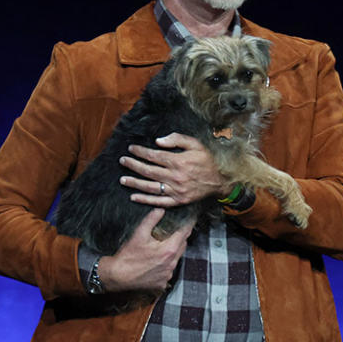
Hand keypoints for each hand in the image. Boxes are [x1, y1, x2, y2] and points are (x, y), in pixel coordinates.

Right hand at [98, 208, 193, 292]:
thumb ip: (152, 219)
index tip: (190, 221)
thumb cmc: (128, 256)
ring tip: (161, 247)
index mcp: (168, 250)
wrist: (118, 276)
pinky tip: (156, 262)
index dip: (187, 226)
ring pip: (176, 259)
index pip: (184, 234)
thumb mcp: (139, 234)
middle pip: (182, 246)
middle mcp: (171, 264)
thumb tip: (160, 210)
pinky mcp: (163, 283)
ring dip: (172, 253)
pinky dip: (165, 265)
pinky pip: (169, 271)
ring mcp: (168, 275)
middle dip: (179, 238)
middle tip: (173, 232)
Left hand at [119, 133, 234, 206]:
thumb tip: (158, 141)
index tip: (131, 149)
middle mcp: (174, 177)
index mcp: (178, 162)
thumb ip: (177, 139)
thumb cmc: (207, 161)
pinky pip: (158, 201)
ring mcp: (175, 190)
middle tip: (123, 161)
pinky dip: (145, 200)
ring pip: (150, 187)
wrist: (220, 181)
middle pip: (148, 171)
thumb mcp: (195, 144)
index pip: (154, 156)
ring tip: (122, 179)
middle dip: (133, 165)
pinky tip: (134, 197)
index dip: (140, 152)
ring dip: (134, 183)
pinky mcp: (177, 201)